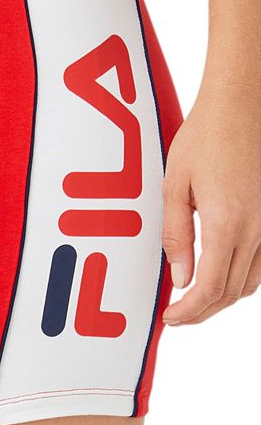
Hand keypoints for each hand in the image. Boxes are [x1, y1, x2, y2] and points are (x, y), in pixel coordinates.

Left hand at [162, 81, 260, 324]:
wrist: (241, 107)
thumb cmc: (203, 139)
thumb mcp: (174, 186)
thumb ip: (176, 236)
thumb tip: (180, 279)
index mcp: (226, 224)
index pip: (210, 288)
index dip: (189, 311)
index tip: (171, 317)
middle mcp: (256, 230)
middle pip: (231, 292)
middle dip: (203, 311)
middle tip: (177, 315)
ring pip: (250, 282)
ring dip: (223, 298)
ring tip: (194, 300)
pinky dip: (241, 280)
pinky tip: (221, 276)